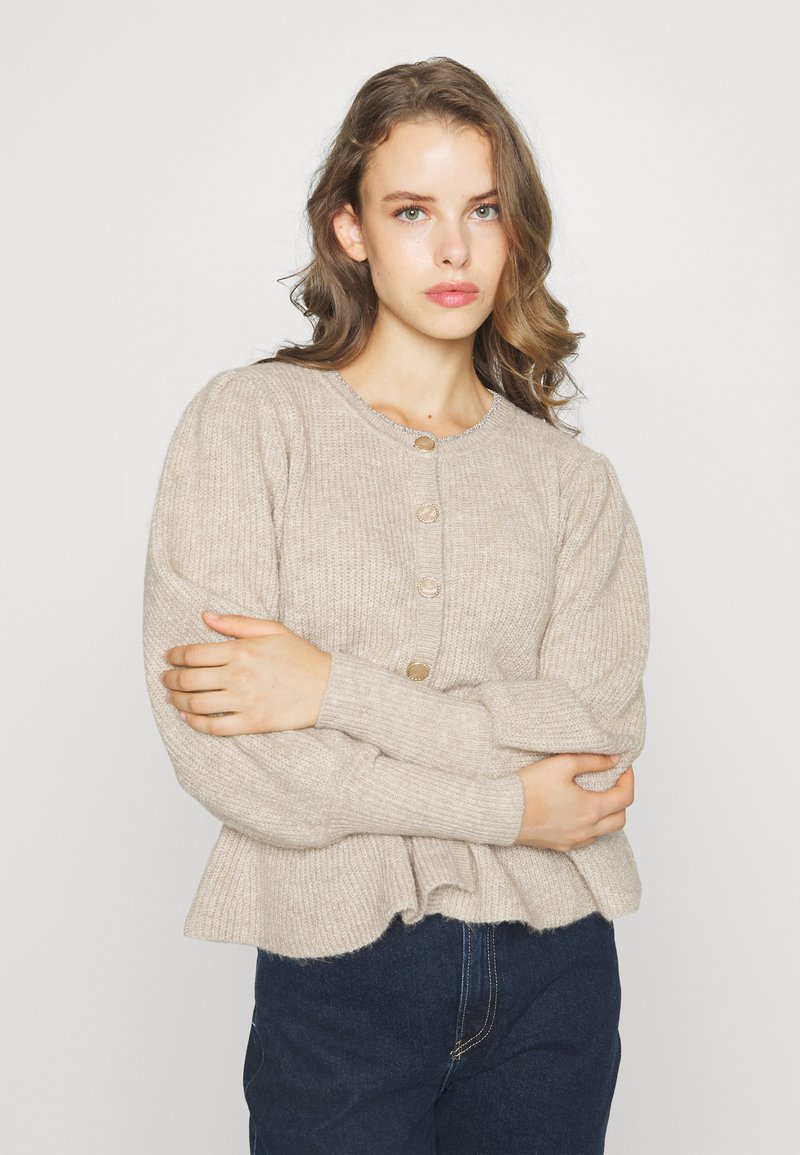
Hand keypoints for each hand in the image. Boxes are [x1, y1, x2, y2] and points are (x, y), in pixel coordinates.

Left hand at [161, 612, 331, 735]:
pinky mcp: (252, 722)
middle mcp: (239, 675)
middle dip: (171, 678)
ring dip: (178, 700)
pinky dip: (195, 723)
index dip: (175, 656)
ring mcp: (244, 701)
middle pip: (190, 679)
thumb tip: (206, 615)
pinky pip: (214, 726)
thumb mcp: (272, 629)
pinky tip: (187, 717)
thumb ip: (236, 623)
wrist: (329, 688)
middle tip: (165, 678)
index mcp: (242, 650)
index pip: (194, 654)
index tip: (169, 657)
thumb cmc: (301, 657)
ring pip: (197, 703)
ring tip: (172, 696)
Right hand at [514, 753, 633, 851]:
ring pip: (604, 831)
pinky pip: (586, 839)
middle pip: (620, 819)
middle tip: (613, 782)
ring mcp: (573, 840)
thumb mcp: (563, 764)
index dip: (628, 779)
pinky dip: (591, 826)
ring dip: (607, 815)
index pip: (625, 797)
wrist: (503, 812)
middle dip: (622, 799)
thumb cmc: (529, 788)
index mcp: (591, 809)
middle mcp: (587, 829)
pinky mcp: (560, 845)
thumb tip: (614, 760)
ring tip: (596, 796)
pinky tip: (579, 812)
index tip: (622, 767)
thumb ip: (593, 760)